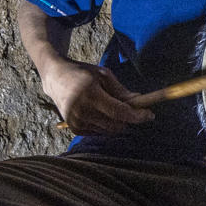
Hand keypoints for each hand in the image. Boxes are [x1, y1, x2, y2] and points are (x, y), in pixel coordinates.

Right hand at [39, 58, 153, 134]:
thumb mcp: (103, 75)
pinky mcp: (74, 127)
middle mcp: (82, 110)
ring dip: (118, 123)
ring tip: (115, 108)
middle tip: (135, 110)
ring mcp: (76, 121)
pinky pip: (98, 132)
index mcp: (91, 94)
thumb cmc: (82, 73)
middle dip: (129, 120)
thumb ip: (121, 90)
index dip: (136, 116)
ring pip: (108, 130)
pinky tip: (102, 113)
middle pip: (115, 125)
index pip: (119, 112)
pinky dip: (105, 125)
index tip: (149, 115)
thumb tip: (139, 101)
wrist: (56, 78)